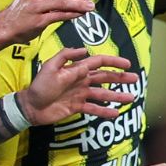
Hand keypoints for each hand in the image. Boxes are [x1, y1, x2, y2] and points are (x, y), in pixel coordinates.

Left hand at [18, 46, 136, 124]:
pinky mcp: (77, 107)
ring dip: (116, 96)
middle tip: (135, 79)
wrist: (31, 107)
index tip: (127, 64)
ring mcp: (80, 94)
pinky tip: (115, 113)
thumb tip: (84, 51)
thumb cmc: (39, 86)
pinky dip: (104, 111)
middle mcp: (81, 80)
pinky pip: (94, 109)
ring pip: (102, 94)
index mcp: (76, 69)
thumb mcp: (50, 68)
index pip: (98, 63)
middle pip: (105, 78)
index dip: (113, 62)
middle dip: (120, 78)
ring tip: (130, 98)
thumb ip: (67, 58)